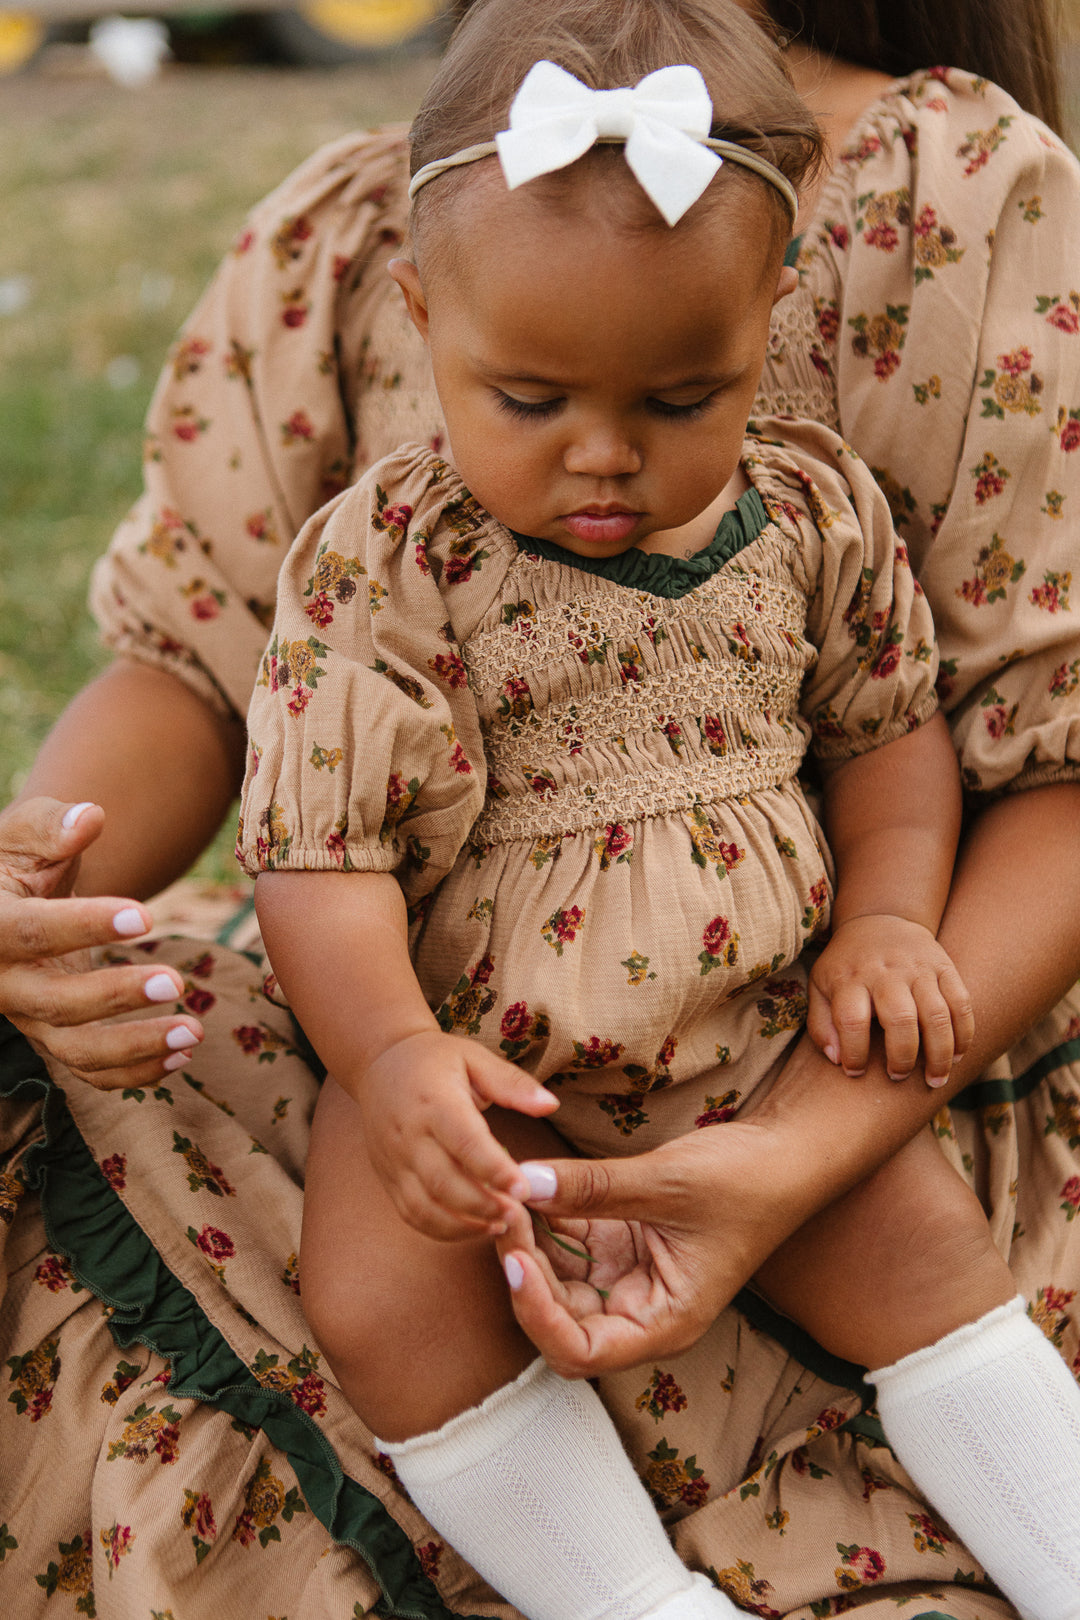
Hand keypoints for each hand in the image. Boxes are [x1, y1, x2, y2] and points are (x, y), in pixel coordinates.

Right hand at [0, 797, 202, 1087]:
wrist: (6, 899)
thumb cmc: (18, 857)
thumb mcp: (23, 832)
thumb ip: (52, 824)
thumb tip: (90, 818)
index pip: (31, 932)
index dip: (86, 926)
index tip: (147, 916)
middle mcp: (2, 981)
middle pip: (54, 1003)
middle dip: (116, 997)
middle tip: (176, 983)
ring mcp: (28, 1015)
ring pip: (73, 1051)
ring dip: (135, 1048)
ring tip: (194, 1032)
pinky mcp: (54, 1034)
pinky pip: (90, 1070)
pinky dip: (135, 1072)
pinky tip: (182, 1057)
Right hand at [354, 1028, 558, 1242]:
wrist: (379, 1063)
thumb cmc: (435, 1060)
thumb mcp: (476, 1059)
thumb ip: (513, 1084)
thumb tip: (550, 1105)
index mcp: (434, 1101)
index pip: (465, 1142)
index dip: (496, 1170)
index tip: (525, 1189)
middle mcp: (409, 1135)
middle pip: (444, 1183)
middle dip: (483, 1206)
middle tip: (518, 1214)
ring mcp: (394, 1160)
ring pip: (424, 1207)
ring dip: (464, 1226)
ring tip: (501, 1225)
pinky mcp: (388, 1177)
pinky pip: (411, 1214)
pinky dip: (442, 1230)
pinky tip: (474, 1227)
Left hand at [494, 1121, 808, 1376]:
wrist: (785, 1153)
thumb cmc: (747, 1182)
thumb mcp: (666, 1183)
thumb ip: (592, 1188)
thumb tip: (522, 1183)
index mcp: (662, 1323)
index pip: (580, 1350)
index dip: (537, 1314)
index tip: (515, 1260)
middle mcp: (640, 1311)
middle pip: (558, 1319)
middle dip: (525, 1270)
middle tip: (503, 1212)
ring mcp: (628, 1277)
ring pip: (557, 1279)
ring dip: (529, 1243)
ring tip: (510, 1192)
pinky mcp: (621, 1243)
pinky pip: (569, 1242)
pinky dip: (546, 1219)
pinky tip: (529, 1187)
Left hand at [808, 913, 973, 1083]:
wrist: (880, 919)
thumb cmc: (846, 965)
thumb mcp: (820, 986)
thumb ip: (821, 1025)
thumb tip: (837, 1061)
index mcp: (849, 978)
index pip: (851, 1020)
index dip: (854, 1053)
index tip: (855, 1073)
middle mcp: (885, 972)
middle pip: (900, 1019)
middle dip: (902, 1056)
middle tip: (898, 1077)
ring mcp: (918, 968)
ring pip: (937, 1015)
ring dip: (939, 1054)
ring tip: (935, 1079)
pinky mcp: (944, 967)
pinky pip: (962, 1003)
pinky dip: (964, 1034)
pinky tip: (957, 1056)